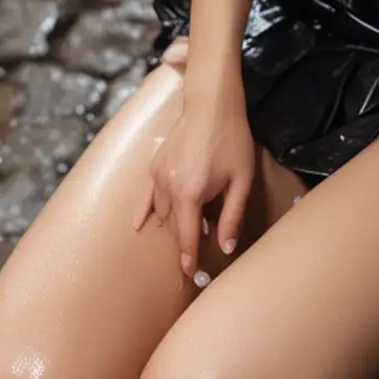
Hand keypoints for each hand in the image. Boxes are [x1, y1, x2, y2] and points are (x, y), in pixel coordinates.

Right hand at [133, 77, 255, 280]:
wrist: (212, 104)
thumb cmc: (231, 140)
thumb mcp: (241, 180)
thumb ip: (232, 215)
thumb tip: (226, 246)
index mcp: (190, 194)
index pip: (187, 236)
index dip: (190, 257)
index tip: (191, 274)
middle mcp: (168, 188)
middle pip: (173, 226)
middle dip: (184, 241)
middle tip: (197, 253)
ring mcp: (157, 176)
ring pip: (161, 212)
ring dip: (173, 223)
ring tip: (188, 228)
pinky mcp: (154, 165)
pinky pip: (145, 196)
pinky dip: (143, 211)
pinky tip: (138, 224)